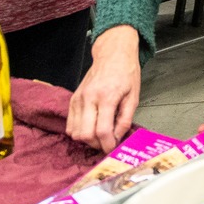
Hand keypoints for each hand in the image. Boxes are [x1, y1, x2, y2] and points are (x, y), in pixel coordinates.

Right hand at [68, 25, 142, 151]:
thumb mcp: (134, 96)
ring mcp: (78, 99)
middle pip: (85, 134)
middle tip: (106, 143)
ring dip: (87, 139)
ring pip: (74, 132)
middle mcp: (89, 98)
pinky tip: (91, 127)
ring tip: (99, 135)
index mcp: (107, 97)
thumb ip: (125, 119)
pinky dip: (78, 130)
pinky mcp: (73, 99)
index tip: (112, 149)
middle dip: (96, 144)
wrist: (113, 54)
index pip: (102, 131)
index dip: (107, 145)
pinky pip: (69, 124)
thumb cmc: (126, 73)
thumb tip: (117, 138)